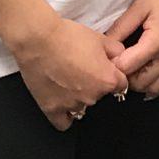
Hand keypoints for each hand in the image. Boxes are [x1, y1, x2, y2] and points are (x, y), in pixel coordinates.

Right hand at [10, 13, 128, 131]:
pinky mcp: (52, 109)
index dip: (112, 73)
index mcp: (107, 80)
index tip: (103, 67)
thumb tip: (119, 57)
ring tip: (66, 78)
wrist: (38, 39)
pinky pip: (63, 122)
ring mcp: (72, 106)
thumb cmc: (67, 36)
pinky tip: (62, 101)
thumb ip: (116, 51)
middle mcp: (92, 97)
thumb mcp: (99, 37)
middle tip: (80, 67)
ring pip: (82, 106)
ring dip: (79, 96)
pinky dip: (64, 114)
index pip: (120, 84)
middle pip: (100, 95)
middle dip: (94, 83)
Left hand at [108, 0, 158, 97]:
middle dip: (126, 78)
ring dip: (142, 84)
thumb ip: (121, 27)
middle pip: (141, 83)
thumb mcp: (140, 6)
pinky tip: (150, 77)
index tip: (109, 58)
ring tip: (135, 71)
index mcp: (155, 43)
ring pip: (157, 88)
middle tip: (120, 65)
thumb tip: (105, 44)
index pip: (127, 68)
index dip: (114, 65)